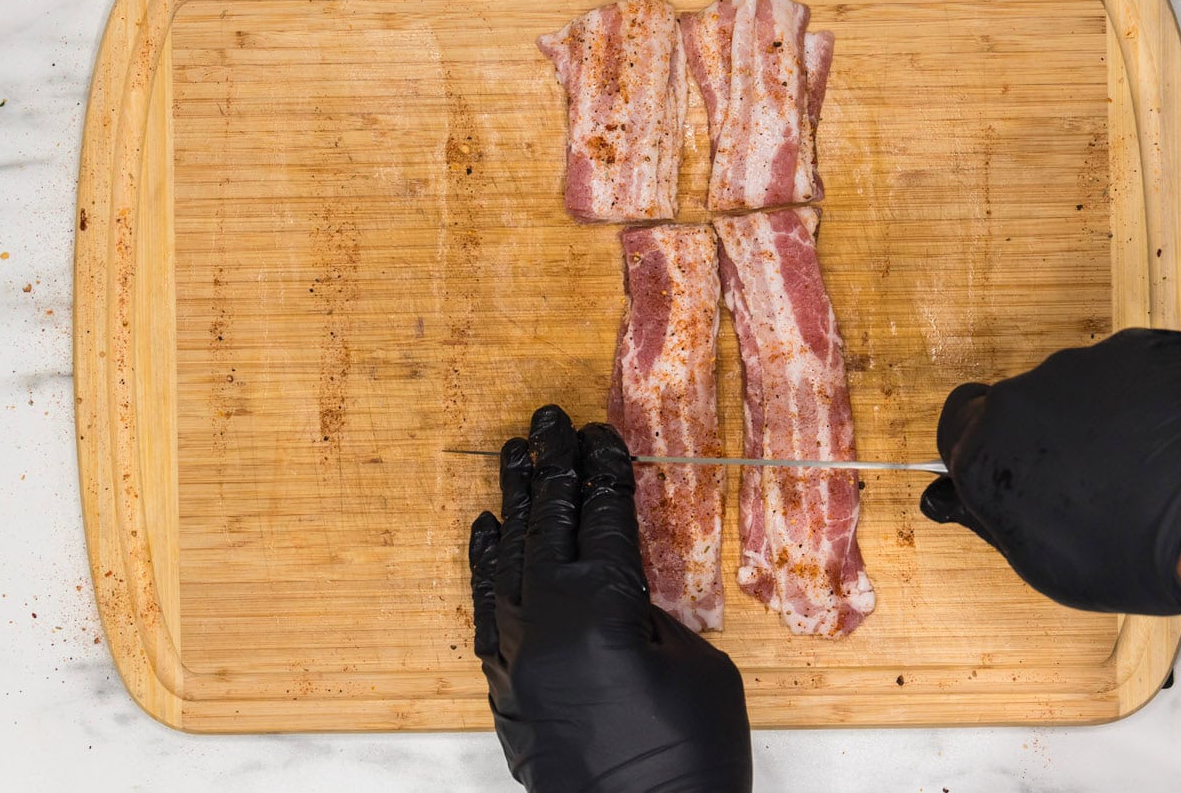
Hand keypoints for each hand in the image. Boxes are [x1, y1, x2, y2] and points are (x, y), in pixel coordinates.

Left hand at [468, 405, 751, 792]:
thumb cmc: (690, 759)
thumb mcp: (696, 669)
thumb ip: (651, 612)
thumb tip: (618, 584)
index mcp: (600, 611)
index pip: (600, 520)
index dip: (603, 472)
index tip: (599, 434)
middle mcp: (545, 623)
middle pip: (547, 525)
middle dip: (552, 467)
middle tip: (550, 421)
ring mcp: (516, 653)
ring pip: (508, 557)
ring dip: (514, 500)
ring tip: (514, 452)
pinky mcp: (504, 684)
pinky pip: (486, 607)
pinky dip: (485, 563)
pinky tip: (486, 528)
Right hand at [920, 328, 1180, 614]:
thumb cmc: (1139, 547)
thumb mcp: (1044, 564)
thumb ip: (996, 519)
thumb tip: (967, 500)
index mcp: (987, 449)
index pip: (954, 427)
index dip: (977, 447)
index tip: (1001, 466)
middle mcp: (1023, 396)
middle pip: (1019, 407)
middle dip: (1043, 437)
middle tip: (1085, 481)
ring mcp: (1083, 365)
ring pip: (1076, 387)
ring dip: (1097, 417)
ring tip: (1143, 467)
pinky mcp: (1140, 348)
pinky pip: (1131, 371)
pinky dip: (1145, 398)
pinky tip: (1173, 440)